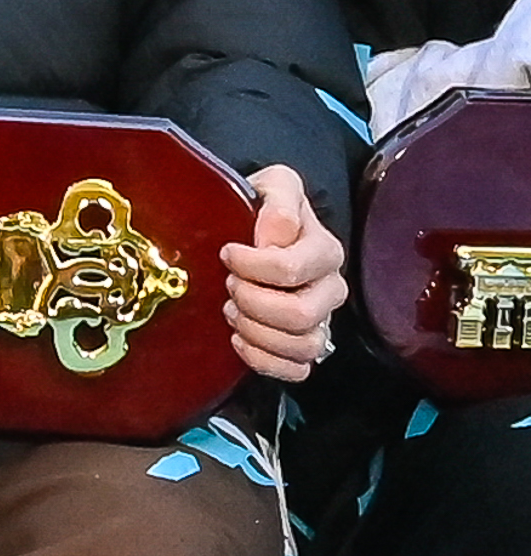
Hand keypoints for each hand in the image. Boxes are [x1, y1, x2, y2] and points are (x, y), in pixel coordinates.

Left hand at [221, 164, 345, 380]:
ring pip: (301, 346)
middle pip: (299, 315)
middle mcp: (329, 289)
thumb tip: (277, 232)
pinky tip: (238, 340)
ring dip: (255, 332)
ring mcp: (320, 321)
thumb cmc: (263, 207)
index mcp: (324, 251)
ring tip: (231, 309)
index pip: (291, 269)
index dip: (251, 265)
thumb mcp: (273, 185)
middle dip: (252, 302)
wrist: (255, 231)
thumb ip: (279, 199)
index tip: (227, 252)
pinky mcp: (304, 346)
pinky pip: (296, 370)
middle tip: (229, 285)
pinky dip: (264, 360)